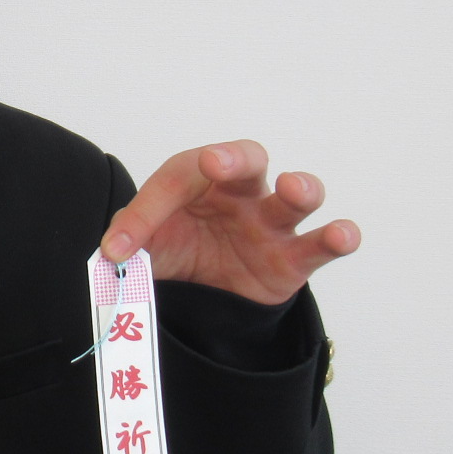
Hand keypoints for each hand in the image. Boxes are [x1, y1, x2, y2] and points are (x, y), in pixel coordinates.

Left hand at [101, 141, 359, 305]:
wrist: (208, 295)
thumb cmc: (180, 250)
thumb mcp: (147, 246)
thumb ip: (130, 242)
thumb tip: (112, 252)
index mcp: (198, 181)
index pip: (174, 181)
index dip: (144, 213)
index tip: (119, 247)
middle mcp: (240, 192)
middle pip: (247, 159)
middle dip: (234, 158)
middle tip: (217, 162)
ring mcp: (271, 222)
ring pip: (296, 194)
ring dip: (300, 186)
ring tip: (292, 189)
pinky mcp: (295, 258)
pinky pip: (321, 242)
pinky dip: (337, 236)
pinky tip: (340, 234)